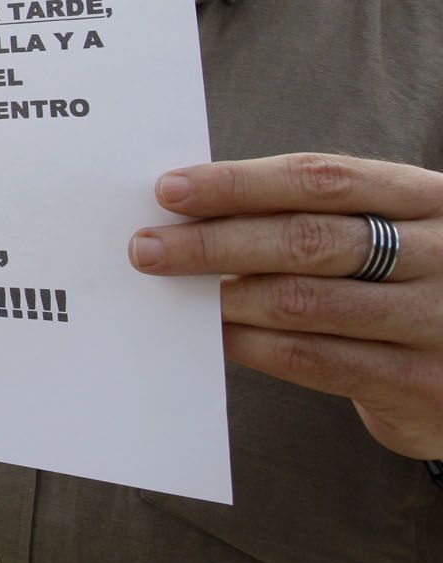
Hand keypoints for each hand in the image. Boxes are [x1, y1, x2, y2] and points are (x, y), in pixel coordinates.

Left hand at [130, 152, 442, 457]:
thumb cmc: (402, 283)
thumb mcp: (384, 233)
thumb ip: (312, 216)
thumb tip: (194, 209)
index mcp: (425, 198)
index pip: (321, 178)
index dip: (239, 183)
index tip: (170, 190)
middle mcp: (442, 254)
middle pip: (308, 239)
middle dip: (216, 242)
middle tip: (148, 247)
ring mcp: (437, 320)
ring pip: (307, 301)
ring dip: (227, 296)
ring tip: (173, 289)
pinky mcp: (422, 383)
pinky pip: (318, 360)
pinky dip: (255, 345)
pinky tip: (216, 335)